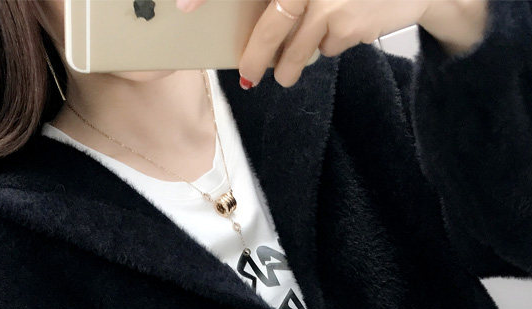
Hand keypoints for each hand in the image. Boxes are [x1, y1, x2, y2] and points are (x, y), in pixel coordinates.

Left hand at [176, 0, 488, 88]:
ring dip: (291, 66)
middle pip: (272, 25)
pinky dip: (329, 48)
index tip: (182, 6)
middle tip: (249, 78)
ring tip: (287, 75)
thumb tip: (265, 34)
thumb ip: (296, 0)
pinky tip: (343, 32)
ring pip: (299, 45)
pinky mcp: (348, 21)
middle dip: (257, 57)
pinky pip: (327, 46)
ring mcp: (330, 0)